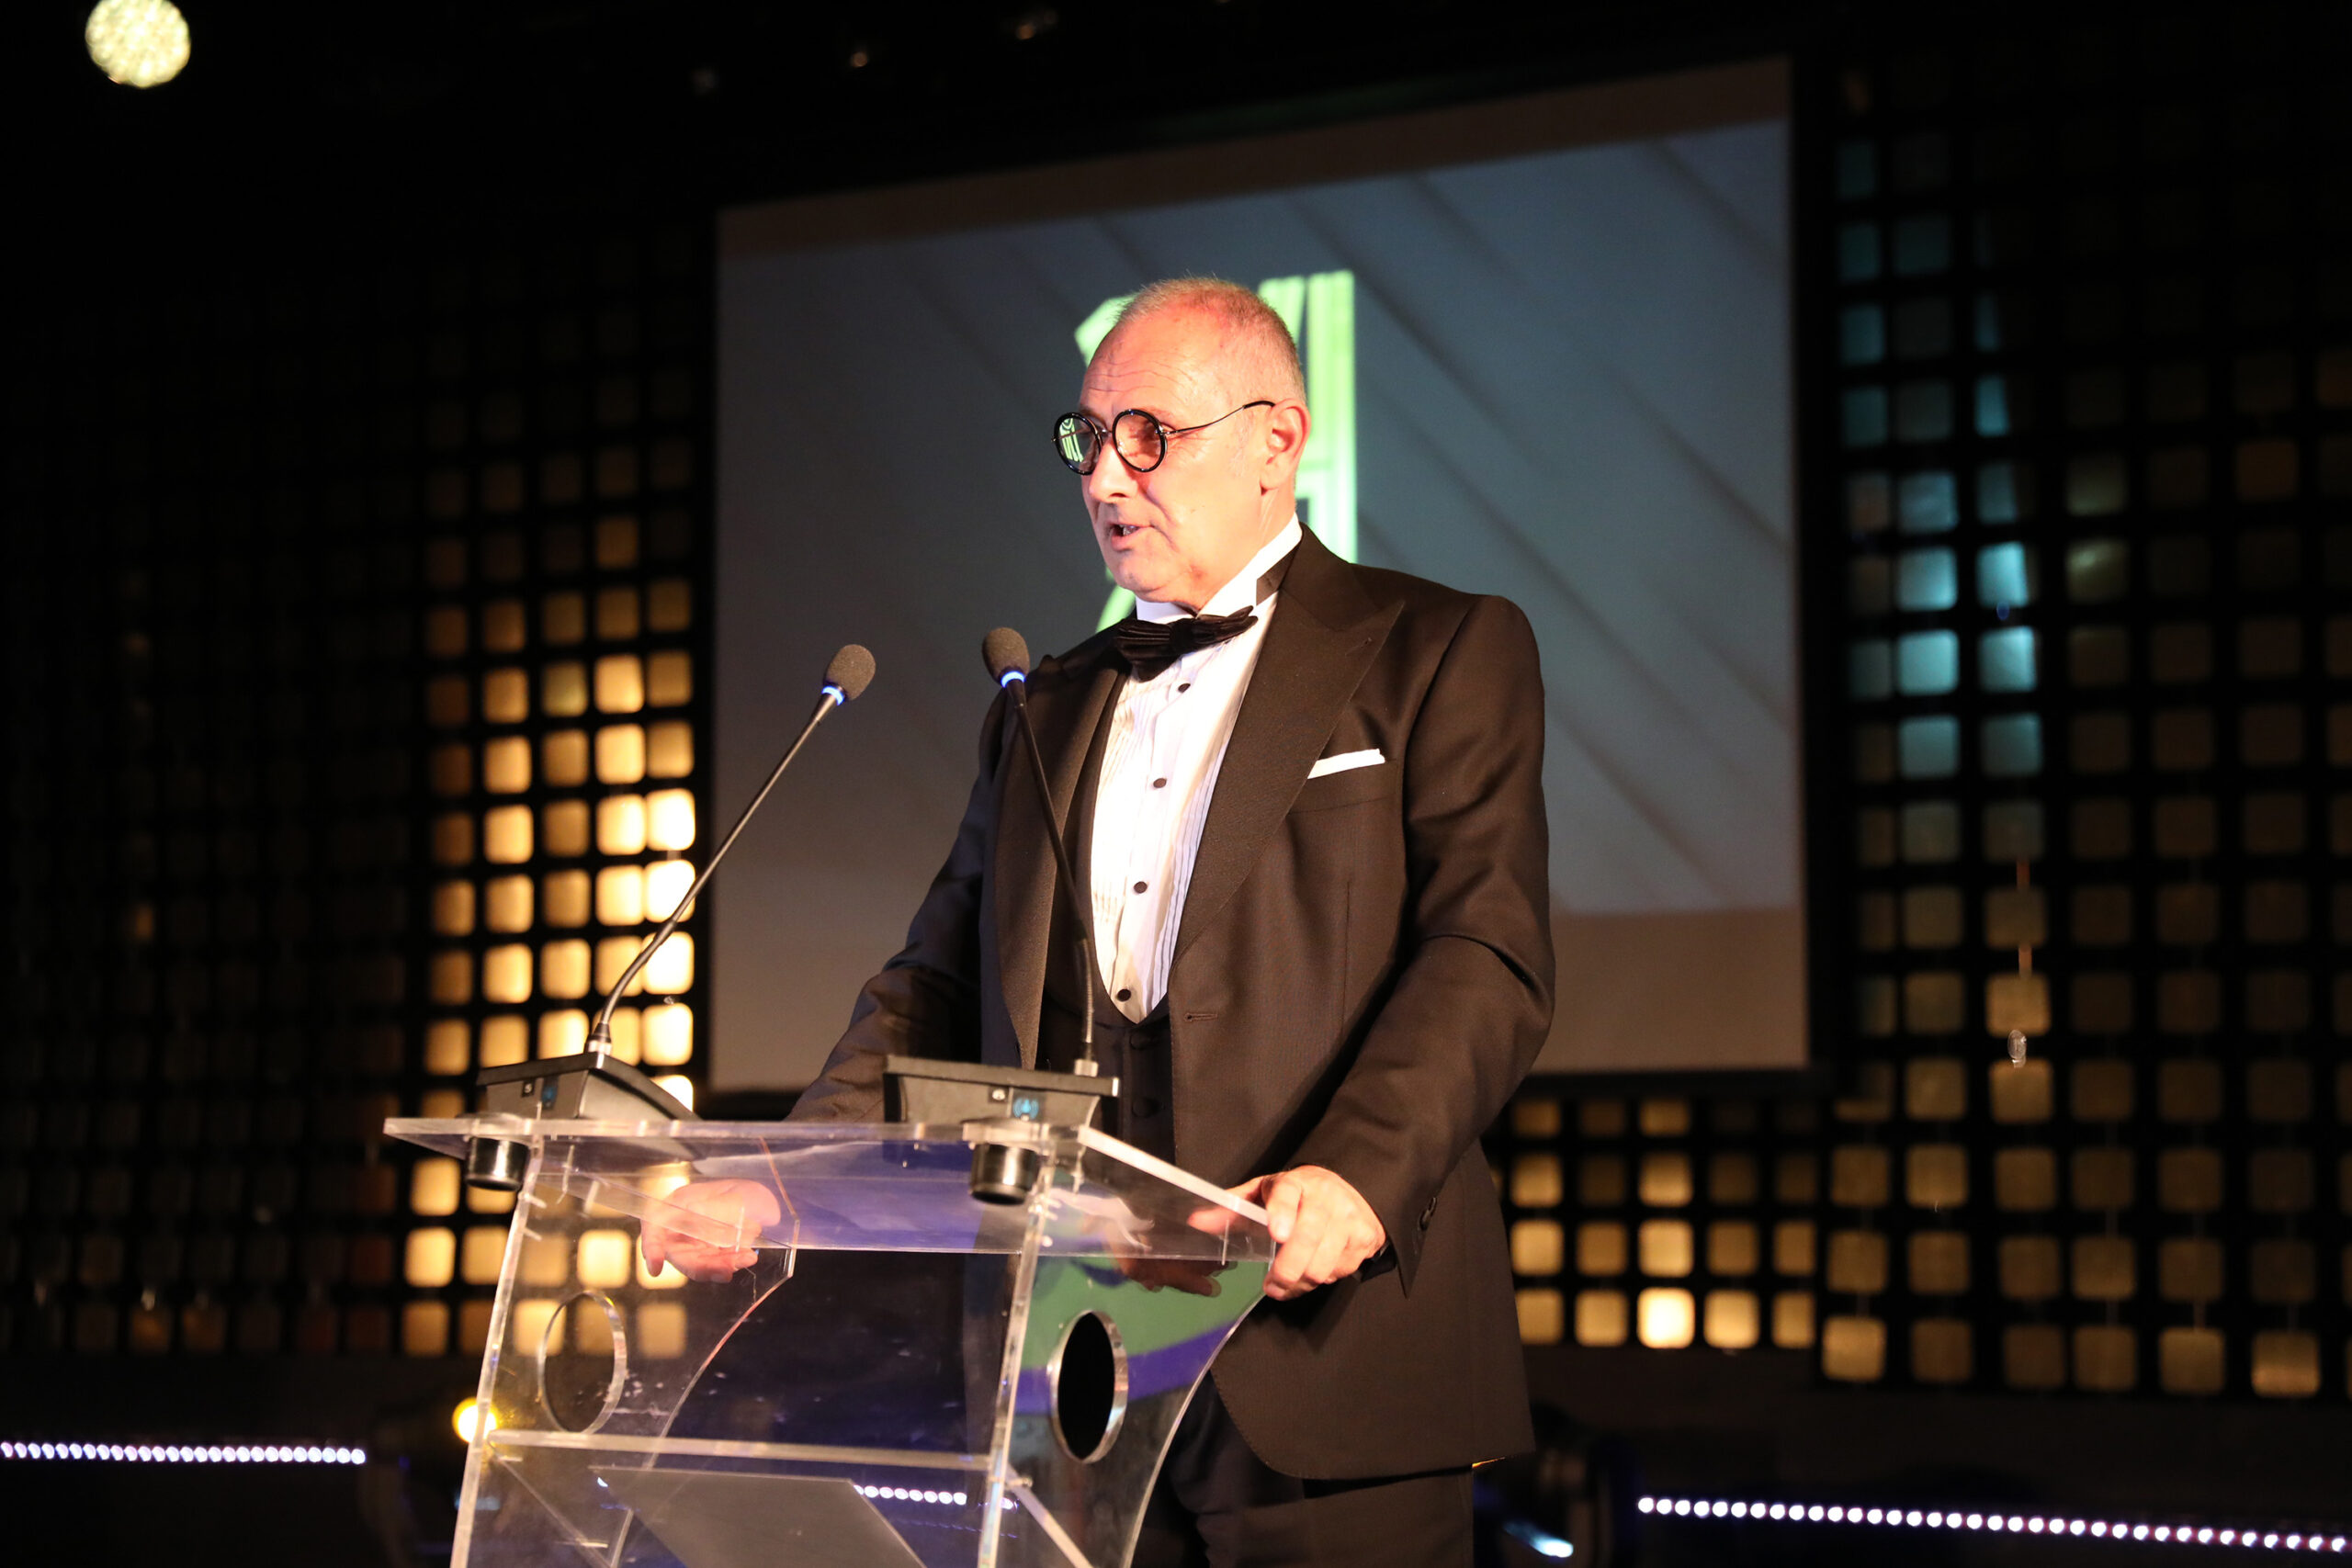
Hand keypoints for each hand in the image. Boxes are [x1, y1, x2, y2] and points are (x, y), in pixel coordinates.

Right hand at [640, 1179, 781, 1281]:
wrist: (765, 1204)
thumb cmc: (745, 1193)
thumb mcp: (736, 1193)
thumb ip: (716, 1204)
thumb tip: (692, 1212)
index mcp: (680, 1203)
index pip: (654, 1225)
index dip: (651, 1247)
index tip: (655, 1268)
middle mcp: (681, 1226)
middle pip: (678, 1253)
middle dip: (702, 1265)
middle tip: (728, 1269)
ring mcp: (694, 1243)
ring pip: (697, 1264)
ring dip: (719, 1266)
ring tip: (745, 1259)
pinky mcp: (708, 1257)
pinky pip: (713, 1266)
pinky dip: (729, 1264)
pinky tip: (746, 1257)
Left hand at [1226, 1166, 1386, 1300]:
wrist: (1355, 1190)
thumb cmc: (1298, 1197)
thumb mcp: (1265, 1195)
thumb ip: (1232, 1209)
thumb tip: (1196, 1222)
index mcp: (1296, 1182)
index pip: (1289, 1193)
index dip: (1283, 1213)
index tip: (1277, 1234)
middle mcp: (1326, 1197)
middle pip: (1308, 1238)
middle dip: (1287, 1269)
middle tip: (1271, 1285)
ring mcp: (1349, 1218)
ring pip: (1323, 1264)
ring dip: (1301, 1282)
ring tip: (1286, 1283)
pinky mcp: (1365, 1238)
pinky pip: (1340, 1271)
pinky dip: (1322, 1279)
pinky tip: (1314, 1268)